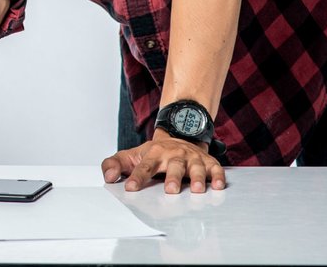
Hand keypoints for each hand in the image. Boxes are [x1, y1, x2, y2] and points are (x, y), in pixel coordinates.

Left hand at [102, 132, 225, 193]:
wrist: (178, 136)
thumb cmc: (154, 154)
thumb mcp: (132, 156)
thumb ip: (115, 164)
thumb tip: (107, 177)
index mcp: (154, 154)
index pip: (144, 166)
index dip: (137, 177)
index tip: (130, 188)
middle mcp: (175, 155)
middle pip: (174, 166)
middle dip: (173, 178)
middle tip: (170, 190)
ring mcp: (192, 158)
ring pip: (196, 167)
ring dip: (197, 178)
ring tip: (197, 190)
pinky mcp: (208, 162)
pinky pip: (216, 168)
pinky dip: (218, 176)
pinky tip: (218, 186)